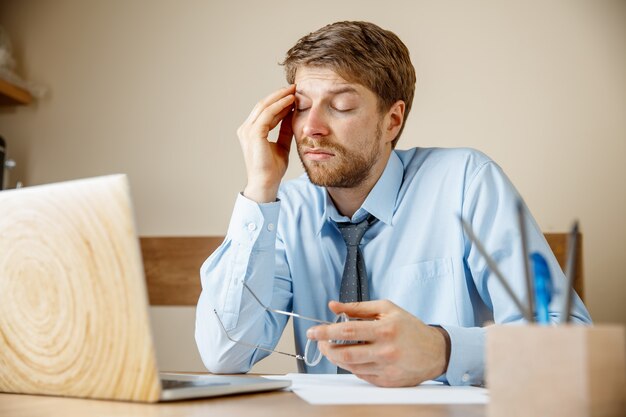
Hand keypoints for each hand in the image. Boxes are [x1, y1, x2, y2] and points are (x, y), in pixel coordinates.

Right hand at [237, 85, 295, 202]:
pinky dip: (279, 106)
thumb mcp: (282, 145)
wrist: (267, 183)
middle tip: (294, 87)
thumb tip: (291, 115)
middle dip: (279, 95)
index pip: (264, 111)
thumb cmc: (273, 168)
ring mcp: (248, 131)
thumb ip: (284, 130)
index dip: (278, 101)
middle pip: (262, 105)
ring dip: (280, 97)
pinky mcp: (254, 134)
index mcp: (251, 132)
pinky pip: (267, 114)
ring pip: (264, 106)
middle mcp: (246, 129)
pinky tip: (290, 102)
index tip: (292, 94)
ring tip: (294, 91)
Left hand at [306, 300, 449, 386]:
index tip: (313, 331)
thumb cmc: (409, 327)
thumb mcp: (386, 309)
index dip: (326, 331)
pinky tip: (353, 357)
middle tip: (320, 341)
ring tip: (333, 348)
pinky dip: (352, 366)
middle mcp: (385, 351)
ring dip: (337, 358)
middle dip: (326, 348)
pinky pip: (361, 375)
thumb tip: (333, 306)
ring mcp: (386, 369)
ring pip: (351, 367)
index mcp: (384, 330)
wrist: (435, 351)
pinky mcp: (387, 382)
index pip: (348, 331)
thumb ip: (358, 307)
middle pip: (345, 354)